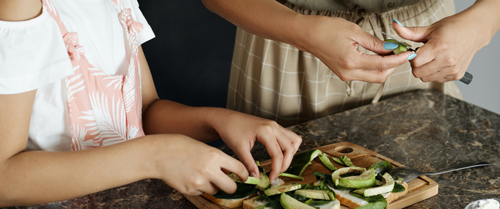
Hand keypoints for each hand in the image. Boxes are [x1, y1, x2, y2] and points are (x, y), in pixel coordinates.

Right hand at [153, 134, 247, 195]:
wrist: (159, 153)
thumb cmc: (181, 146)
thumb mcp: (204, 147)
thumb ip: (218, 160)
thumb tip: (230, 172)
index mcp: (215, 155)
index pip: (239, 169)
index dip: (244, 175)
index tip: (244, 177)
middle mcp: (209, 170)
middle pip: (231, 187)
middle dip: (231, 186)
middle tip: (228, 183)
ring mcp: (199, 182)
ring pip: (215, 191)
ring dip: (213, 186)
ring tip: (201, 174)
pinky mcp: (190, 190)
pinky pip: (202, 192)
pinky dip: (200, 187)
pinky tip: (191, 176)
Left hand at [210, 110, 301, 182]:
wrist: (225, 118)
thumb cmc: (230, 130)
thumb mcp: (239, 149)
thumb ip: (249, 164)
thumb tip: (256, 178)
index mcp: (265, 131)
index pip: (278, 154)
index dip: (276, 169)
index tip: (271, 179)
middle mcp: (274, 126)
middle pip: (290, 148)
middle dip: (285, 164)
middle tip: (275, 174)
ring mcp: (275, 125)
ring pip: (293, 140)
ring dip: (290, 154)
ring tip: (279, 164)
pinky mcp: (273, 126)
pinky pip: (288, 137)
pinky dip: (287, 147)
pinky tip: (278, 155)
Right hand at [298, 15, 414, 82]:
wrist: (307, 34)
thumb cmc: (325, 29)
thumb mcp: (354, 31)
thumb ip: (375, 43)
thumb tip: (391, 48)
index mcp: (351, 61)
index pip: (382, 64)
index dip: (398, 59)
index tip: (408, 52)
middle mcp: (348, 72)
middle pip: (380, 76)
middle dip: (393, 66)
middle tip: (401, 53)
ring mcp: (345, 75)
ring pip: (373, 77)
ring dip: (384, 67)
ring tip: (390, 52)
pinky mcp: (344, 73)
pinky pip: (364, 74)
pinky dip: (374, 67)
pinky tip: (378, 56)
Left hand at [393, 2, 497, 82]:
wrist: (475, 31)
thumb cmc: (453, 28)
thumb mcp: (430, 28)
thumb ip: (410, 32)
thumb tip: (395, 27)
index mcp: (439, 47)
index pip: (415, 62)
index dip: (412, 57)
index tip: (416, 51)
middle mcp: (447, 60)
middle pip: (418, 73)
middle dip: (416, 65)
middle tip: (422, 55)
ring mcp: (453, 69)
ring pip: (426, 78)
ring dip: (424, 70)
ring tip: (431, 58)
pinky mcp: (457, 75)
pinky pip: (436, 80)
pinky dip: (434, 73)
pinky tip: (439, 63)